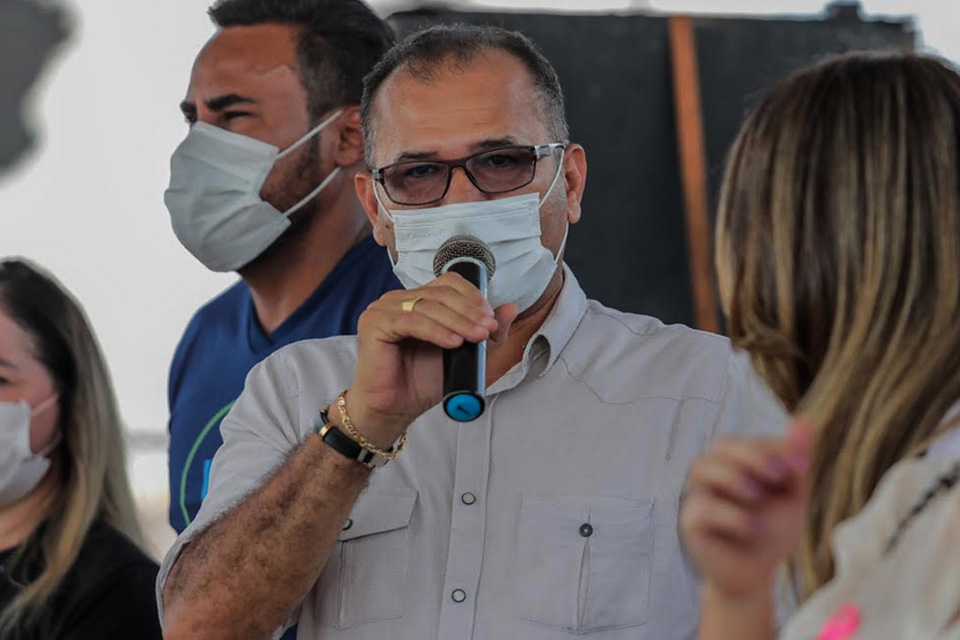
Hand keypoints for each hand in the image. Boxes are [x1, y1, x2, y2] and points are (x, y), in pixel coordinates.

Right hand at [345, 273, 517, 446]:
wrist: (395, 408)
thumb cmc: (423, 382)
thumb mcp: (466, 356)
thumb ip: (488, 334)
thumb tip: (510, 308)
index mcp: (417, 300)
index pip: (448, 283)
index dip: (472, 296)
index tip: (490, 319)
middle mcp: (399, 300)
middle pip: (440, 292)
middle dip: (469, 311)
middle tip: (488, 329)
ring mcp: (384, 309)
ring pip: (428, 305)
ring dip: (457, 321)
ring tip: (475, 337)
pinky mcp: (374, 324)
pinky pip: (411, 322)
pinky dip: (436, 331)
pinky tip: (453, 343)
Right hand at [679, 419, 814, 597]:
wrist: (757, 574)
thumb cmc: (771, 530)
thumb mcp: (790, 496)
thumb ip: (795, 460)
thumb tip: (804, 420)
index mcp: (737, 463)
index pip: (750, 440)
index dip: (774, 447)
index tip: (800, 466)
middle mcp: (714, 473)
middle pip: (722, 444)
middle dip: (752, 454)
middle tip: (779, 476)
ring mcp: (699, 495)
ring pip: (702, 466)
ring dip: (733, 476)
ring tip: (758, 496)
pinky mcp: (690, 522)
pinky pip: (700, 507)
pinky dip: (730, 514)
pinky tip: (752, 528)